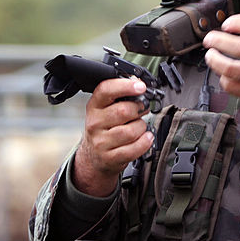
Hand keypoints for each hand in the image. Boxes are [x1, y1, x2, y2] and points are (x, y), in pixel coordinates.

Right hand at [73, 77, 154, 196]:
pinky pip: (134, 149)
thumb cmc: (104, 128)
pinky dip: (145, 142)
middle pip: (124, 111)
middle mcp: (95, 123)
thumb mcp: (105, 109)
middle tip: (142, 109)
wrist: (93, 156)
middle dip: (139, 109)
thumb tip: (138, 83)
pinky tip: (145, 138)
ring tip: (139, 127)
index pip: (105, 90)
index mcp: (94, 106)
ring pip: (131, 131)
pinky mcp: (110, 158)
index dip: (125, 86)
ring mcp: (101, 142)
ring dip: (141, 127)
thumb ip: (120, 96)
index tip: (140, 86)